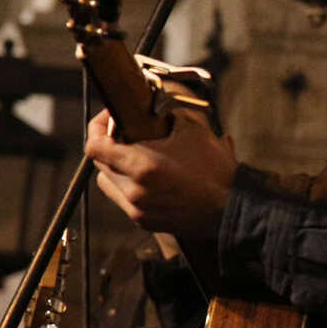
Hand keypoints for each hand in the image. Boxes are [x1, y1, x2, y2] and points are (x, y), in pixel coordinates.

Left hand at [86, 108, 235, 242]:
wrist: (231, 210)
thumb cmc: (217, 173)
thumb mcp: (195, 132)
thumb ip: (170, 114)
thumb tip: (157, 105)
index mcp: (142, 166)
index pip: (95, 146)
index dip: (98, 127)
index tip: (110, 119)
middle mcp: (133, 190)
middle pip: (100, 163)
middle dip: (110, 146)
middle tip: (127, 134)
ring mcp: (136, 209)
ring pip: (109, 182)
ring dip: (116, 168)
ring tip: (136, 159)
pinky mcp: (144, 222)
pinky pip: (123, 200)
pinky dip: (130, 186)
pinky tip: (150, 179)